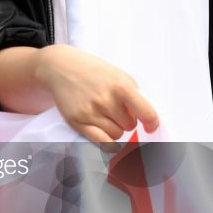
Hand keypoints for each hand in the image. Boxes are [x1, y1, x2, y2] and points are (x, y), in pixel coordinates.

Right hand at [34, 45, 158, 142]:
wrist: (61, 67)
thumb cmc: (91, 71)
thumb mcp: (118, 75)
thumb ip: (133, 94)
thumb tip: (146, 117)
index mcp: (121, 86)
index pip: (146, 112)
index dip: (152, 123)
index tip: (151, 126)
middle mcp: (106, 100)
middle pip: (130, 126)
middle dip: (126, 120)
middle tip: (116, 109)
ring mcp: (91, 112)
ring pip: (117, 135)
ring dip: (115, 129)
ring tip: (105, 115)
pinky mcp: (78, 122)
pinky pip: (102, 143)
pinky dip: (109, 145)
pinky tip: (108, 140)